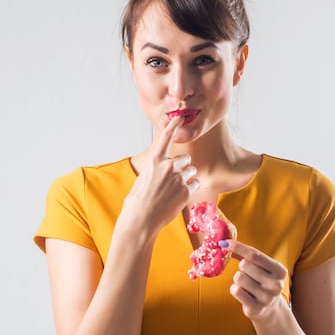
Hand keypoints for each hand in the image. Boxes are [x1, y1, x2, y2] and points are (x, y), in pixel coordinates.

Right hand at [123, 116, 199, 233]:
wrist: (141, 219)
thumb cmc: (139, 200)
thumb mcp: (144, 177)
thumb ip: (157, 168)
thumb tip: (166, 168)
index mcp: (155, 161)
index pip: (166, 138)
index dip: (174, 125)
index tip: (181, 116)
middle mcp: (168, 166)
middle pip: (185, 160)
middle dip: (182, 169)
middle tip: (171, 182)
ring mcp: (178, 178)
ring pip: (191, 172)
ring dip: (186, 179)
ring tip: (173, 191)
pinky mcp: (186, 191)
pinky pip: (196, 184)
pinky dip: (190, 190)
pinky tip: (179, 198)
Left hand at [221, 240, 287, 320]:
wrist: (270, 308)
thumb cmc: (262, 281)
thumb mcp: (261, 267)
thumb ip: (246, 255)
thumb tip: (226, 243)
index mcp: (280, 271)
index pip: (255, 254)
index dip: (237, 247)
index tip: (224, 243)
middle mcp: (276, 285)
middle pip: (245, 265)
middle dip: (241, 267)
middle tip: (248, 274)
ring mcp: (267, 298)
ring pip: (238, 277)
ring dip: (238, 279)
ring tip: (247, 285)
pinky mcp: (255, 308)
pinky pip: (235, 291)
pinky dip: (235, 289)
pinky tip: (244, 293)